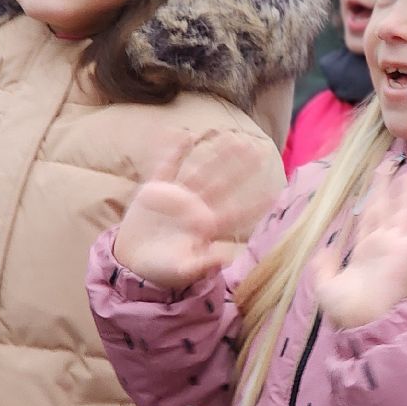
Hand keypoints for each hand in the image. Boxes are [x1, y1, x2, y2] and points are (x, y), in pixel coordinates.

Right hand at [113, 132, 276, 293]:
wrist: (132, 261)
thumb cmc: (162, 269)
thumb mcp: (183, 270)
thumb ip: (204, 264)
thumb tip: (227, 259)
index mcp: (206, 227)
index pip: (236, 214)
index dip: (254, 205)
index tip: (274, 193)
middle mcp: (196, 208)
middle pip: (222, 184)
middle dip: (239, 168)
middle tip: (257, 149)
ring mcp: (177, 197)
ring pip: (201, 171)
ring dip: (216, 155)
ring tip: (231, 137)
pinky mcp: (155, 190)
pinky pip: (167, 166)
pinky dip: (174, 152)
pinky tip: (184, 135)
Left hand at [310, 164, 406, 330]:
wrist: (364, 324)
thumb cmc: (346, 311)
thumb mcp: (324, 286)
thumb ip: (322, 266)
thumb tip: (324, 247)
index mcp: (364, 251)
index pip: (369, 218)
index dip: (372, 198)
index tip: (375, 181)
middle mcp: (381, 245)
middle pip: (386, 207)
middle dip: (389, 185)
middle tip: (392, 163)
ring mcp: (397, 247)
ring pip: (402, 210)